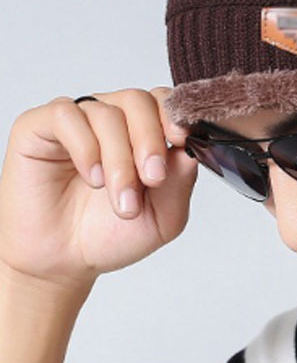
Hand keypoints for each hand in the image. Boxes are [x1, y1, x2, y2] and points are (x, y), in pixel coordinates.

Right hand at [0, 87, 197, 290]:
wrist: (67, 262)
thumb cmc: (113, 234)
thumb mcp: (164, 216)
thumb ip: (181, 181)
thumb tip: (192, 148)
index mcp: (145, 132)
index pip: (165, 101)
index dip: (176, 115)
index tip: (182, 139)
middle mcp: (113, 119)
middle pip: (138, 100)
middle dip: (150, 140)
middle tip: (153, 178)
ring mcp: (77, 120)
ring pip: (107, 112)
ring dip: (119, 158)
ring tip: (121, 198)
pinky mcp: (39, 127)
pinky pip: (66, 115)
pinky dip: (85, 147)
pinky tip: (92, 177)